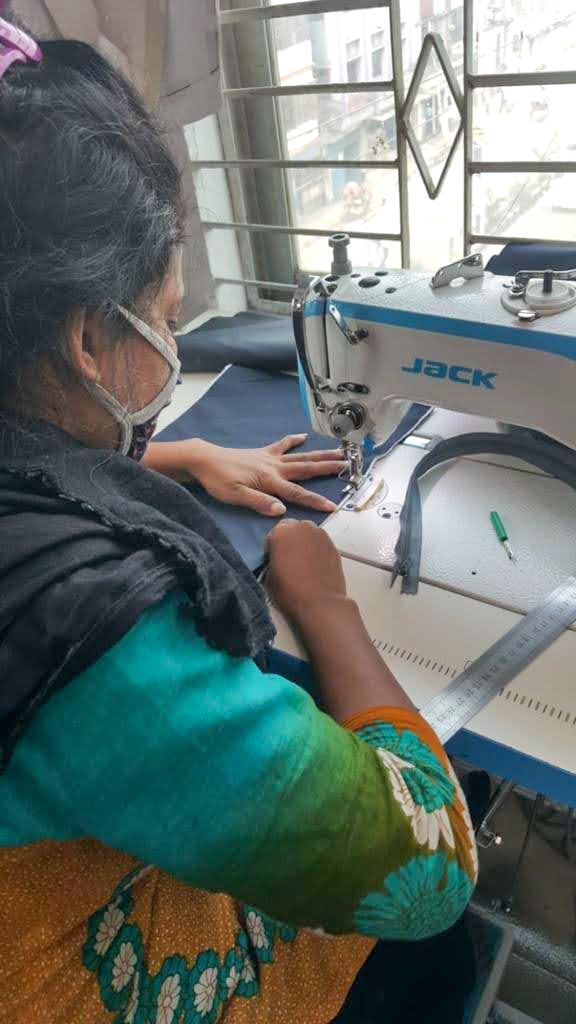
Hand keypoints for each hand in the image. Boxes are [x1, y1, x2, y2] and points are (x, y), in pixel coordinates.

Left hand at [147, 434, 345, 515]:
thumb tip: (282, 510)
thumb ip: (259, 503)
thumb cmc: (218, 480)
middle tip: (348, 465)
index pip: (297, 494)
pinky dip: (293, 441)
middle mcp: (274, 468)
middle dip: (328, 468)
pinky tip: (303, 437)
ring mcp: (269, 458)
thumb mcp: (236, 496)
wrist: (204, 459)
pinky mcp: (262, 453)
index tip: (333, 505)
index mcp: (269, 481)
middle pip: (306, 469)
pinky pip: (281, 445)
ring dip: (319, 454)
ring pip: (300, 456)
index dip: (315, 501)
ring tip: (338, 451)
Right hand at [266, 519, 346, 620]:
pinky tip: (315, 566)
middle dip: (289, 540)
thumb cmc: (289, 591)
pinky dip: (316, 550)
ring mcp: (320, 535)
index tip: (274, 560)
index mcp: (281, 532)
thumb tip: (278, 558)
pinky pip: (320, 543)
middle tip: (289, 559)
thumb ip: (272, 559)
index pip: (272, 534)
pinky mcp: (333, 545)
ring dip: (304, 543)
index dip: (272, 548)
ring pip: (308, 534)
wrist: (319, 603)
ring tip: (303, 563)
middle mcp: (302, 527)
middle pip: (292, 529)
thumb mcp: (268, 575)